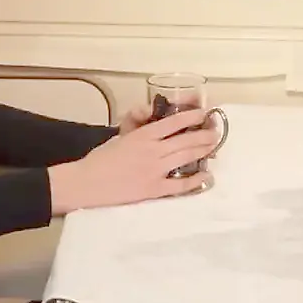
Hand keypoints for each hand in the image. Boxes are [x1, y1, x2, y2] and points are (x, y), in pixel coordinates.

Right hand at [49, 108, 221, 212]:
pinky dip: (196, 181)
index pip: (174, 123)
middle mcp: (153, 150)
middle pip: (186, 140)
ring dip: (204, 151)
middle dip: (205, 135)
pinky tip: (207, 176)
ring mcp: (155, 170)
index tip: (204, 113)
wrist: (86, 183)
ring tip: (215, 146)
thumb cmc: (100, 160)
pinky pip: (180, 185)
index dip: (192, 117)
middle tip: (216, 132)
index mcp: (143, 136)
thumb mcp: (120, 139)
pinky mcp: (154, 189)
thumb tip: (155, 130)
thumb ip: (139, 133)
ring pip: (187, 158)